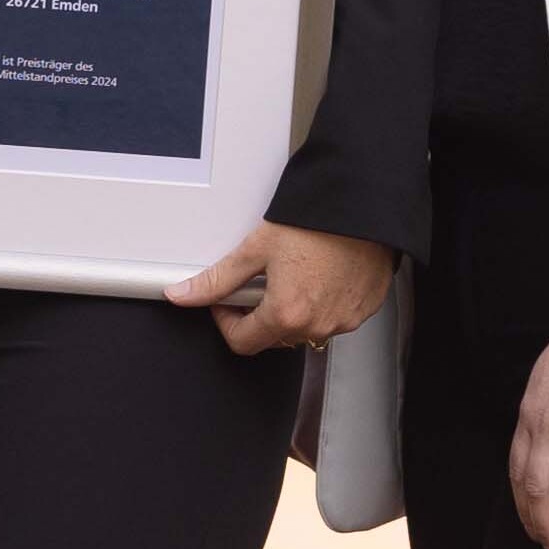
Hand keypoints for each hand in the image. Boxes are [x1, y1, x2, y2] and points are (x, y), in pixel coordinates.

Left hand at [164, 222, 390, 357]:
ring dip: (292, 311)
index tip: (229, 300)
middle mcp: (317, 325)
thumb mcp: (257, 247)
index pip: (242, 342)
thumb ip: (218, 279)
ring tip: (295, 273)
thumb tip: (184, 294)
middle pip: (273, 337)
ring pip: (304, 330)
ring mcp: (342, 321)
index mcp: (286, 313)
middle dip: (259, 314)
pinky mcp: (362, 311)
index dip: (227, 320)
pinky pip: (333, 319)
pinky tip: (321, 275)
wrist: (364, 206)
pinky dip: (322, 304)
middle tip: (262, 280)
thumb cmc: (318, 222)